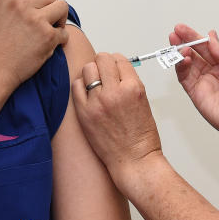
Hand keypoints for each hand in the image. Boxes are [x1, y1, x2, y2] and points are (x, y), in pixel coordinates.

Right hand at [0, 0, 69, 90]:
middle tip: (48, 19)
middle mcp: (21, 5)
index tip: (33, 11)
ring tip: (55, 28)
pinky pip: (64, 32)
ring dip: (60, 17)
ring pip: (62, 7)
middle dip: (49, 6)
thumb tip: (8, 3)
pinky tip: (53, 45)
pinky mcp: (47, 36)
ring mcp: (36, 20)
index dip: (32, 1)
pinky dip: (61, 39)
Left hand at [72, 53, 160, 180]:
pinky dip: (80, 86)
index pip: (120, 59)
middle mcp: (115, 92)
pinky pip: (75, 86)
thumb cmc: (141, 137)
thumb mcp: (143, 102)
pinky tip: (87, 95)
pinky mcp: (84, 113)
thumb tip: (115, 72)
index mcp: (133, 88)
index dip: (117, 63)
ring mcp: (97, 102)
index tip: (115, 68)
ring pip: (87, 69)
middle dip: (103, 64)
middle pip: (102, 58)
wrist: (134, 161)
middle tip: (104, 73)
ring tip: (95, 84)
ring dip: (91, 73)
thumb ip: (129, 84)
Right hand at [172, 24, 218, 149]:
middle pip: (195, 53)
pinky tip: (183, 58)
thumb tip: (211, 37)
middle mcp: (213, 73)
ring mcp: (203, 83)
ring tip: (178, 45)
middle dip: (183, 41)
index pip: (207, 47)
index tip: (183, 28)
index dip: (195, 37)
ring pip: (187, 64)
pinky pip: (184, 78)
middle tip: (175, 32)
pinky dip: (180, 67)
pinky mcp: (195, 94)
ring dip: (180, 53)